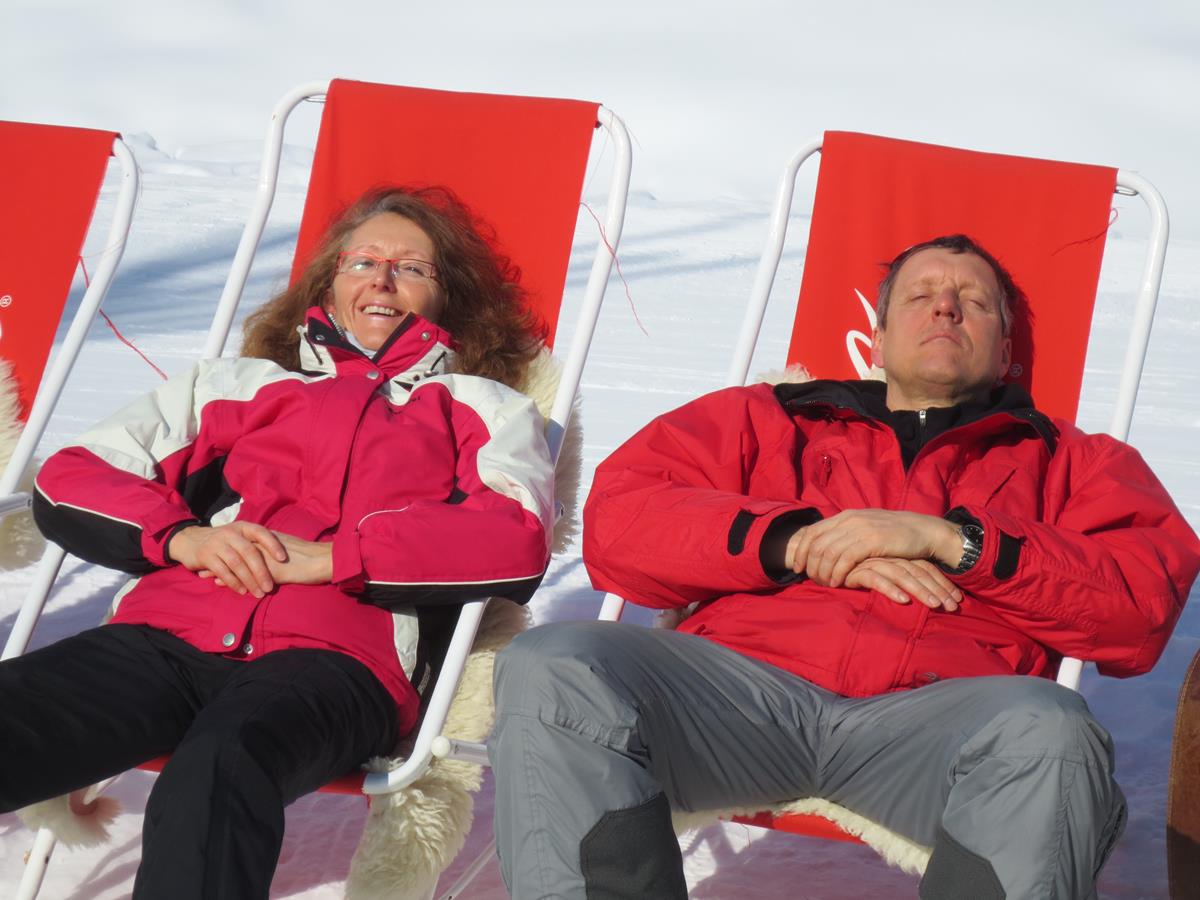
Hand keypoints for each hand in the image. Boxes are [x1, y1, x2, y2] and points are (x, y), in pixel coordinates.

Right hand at [168, 523, 285, 597]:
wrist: (189, 541)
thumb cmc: (223, 542)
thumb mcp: (238, 536)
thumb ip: (254, 543)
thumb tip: (280, 558)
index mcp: (242, 527)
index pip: (261, 533)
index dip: (273, 545)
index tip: (283, 559)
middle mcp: (230, 533)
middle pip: (249, 552)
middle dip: (261, 571)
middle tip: (270, 587)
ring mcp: (216, 544)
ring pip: (237, 564)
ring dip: (249, 580)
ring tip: (258, 593)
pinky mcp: (205, 556)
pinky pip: (223, 571)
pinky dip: (234, 583)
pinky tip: (242, 591)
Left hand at [200, 531, 333, 588]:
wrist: (324, 561)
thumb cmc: (313, 557)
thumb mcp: (292, 549)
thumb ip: (278, 552)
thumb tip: (272, 557)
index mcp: (270, 540)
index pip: (243, 543)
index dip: (229, 549)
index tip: (216, 553)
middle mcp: (265, 546)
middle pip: (235, 551)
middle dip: (219, 557)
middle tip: (202, 562)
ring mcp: (267, 558)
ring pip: (237, 562)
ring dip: (219, 569)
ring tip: (203, 575)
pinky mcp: (271, 571)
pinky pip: (247, 575)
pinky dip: (231, 579)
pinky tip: (219, 583)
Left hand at [785, 509, 962, 585]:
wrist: (923, 530)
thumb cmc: (893, 533)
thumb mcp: (865, 527)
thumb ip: (846, 533)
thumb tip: (825, 547)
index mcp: (845, 515)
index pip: (812, 532)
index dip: (801, 551)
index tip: (797, 568)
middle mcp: (849, 519)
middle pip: (817, 544)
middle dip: (810, 565)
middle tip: (812, 581)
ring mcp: (860, 529)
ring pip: (829, 553)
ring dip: (823, 572)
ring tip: (825, 584)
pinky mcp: (872, 541)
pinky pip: (846, 559)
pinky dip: (838, 573)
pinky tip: (838, 583)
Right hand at [844, 557, 960, 611]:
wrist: (822, 555)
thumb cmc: (853, 568)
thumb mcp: (880, 570)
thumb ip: (896, 576)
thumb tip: (918, 593)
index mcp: (896, 555)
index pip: (924, 568)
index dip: (941, 583)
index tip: (956, 601)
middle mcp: (887, 556)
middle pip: (917, 571)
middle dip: (937, 589)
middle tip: (952, 607)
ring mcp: (872, 560)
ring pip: (901, 575)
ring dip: (920, 590)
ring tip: (934, 605)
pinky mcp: (856, 568)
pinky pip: (876, 579)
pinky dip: (890, 589)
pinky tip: (903, 601)